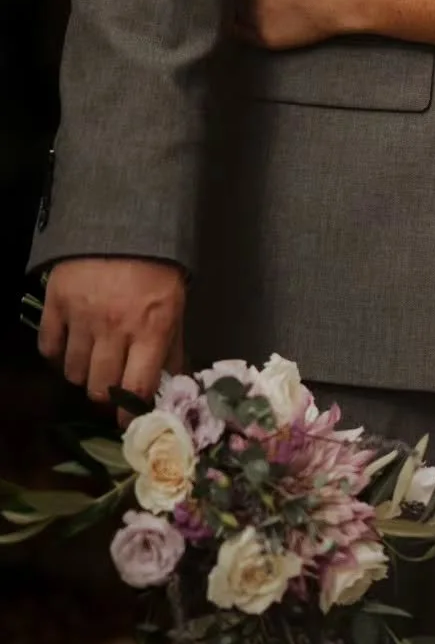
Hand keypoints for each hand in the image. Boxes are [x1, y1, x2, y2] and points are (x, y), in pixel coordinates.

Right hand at [38, 257, 185, 413]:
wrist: (124, 222)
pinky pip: (48, 347)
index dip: (129, 413)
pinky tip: (69, 347)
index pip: (137, 388)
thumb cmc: (157, 269)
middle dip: (105, 396)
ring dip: (82, 375)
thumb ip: (173, 347)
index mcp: (152, 329)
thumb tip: (174, 384)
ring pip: (72, 372)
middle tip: (108, 390)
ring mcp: (82, 316)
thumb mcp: (176, 306)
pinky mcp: (56, 303)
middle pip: (99, 388)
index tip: (126, 421)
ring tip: (92, 364)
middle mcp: (116, 328)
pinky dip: (56, 354)